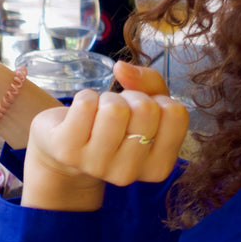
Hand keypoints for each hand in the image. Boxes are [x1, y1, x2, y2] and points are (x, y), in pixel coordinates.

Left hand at [21, 77, 188, 211]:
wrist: (65, 149)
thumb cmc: (113, 125)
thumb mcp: (144, 106)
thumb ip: (150, 82)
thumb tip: (122, 68)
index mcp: (158, 167)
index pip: (175, 113)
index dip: (158, 99)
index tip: (142, 111)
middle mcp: (131, 173)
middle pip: (145, 108)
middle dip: (129, 97)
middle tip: (117, 111)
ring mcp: (97, 165)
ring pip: (115, 107)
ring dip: (106, 98)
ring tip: (98, 113)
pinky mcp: (68, 151)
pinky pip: (86, 104)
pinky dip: (84, 97)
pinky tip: (80, 114)